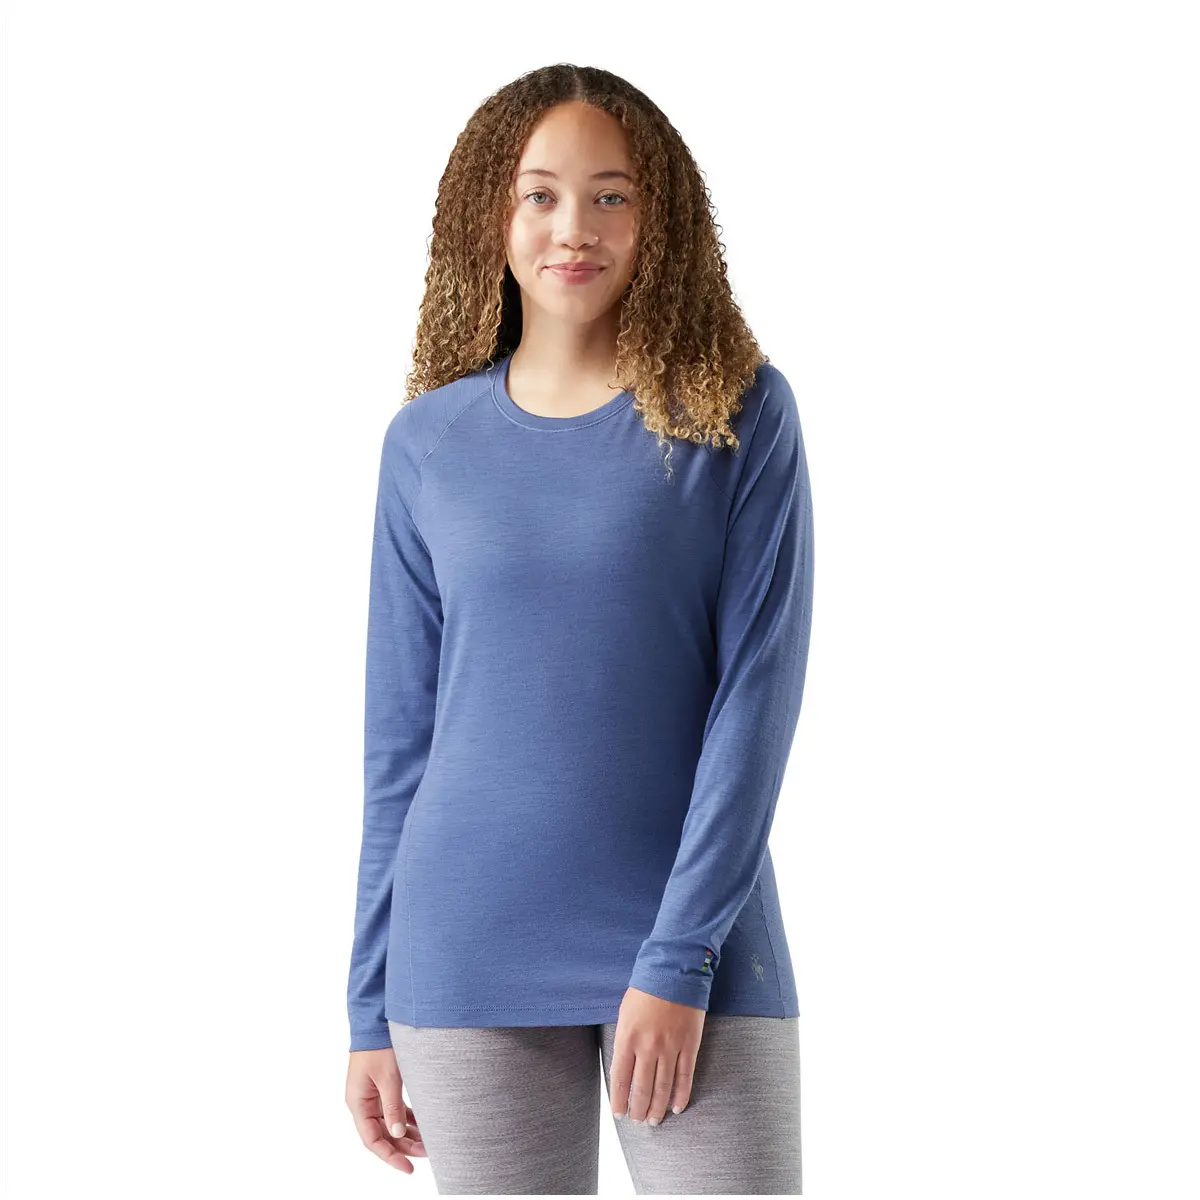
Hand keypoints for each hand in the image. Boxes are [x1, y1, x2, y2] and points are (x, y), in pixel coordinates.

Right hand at [346, 1049, 428, 1172]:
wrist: (375, 1020)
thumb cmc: (378, 1046)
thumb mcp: (388, 1077)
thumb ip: (392, 1107)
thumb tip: (398, 1134)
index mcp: (358, 1103)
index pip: (373, 1140)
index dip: (390, 1156)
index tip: (408, 1168)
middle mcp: (363, 1103)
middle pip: (383, 1134)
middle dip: (404, 1146)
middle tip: (427, 1153)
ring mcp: (372, 1095)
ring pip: (390, 1123)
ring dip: (407, 1133)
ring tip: (429, 1142)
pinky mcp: (382, 1087)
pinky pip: (394, 1110)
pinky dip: (407, 1118)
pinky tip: (423, 1123)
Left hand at [609, 986, 705, 1124]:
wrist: (675, 971)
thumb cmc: (645, 990)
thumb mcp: (625, 1012)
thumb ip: (624, 1040)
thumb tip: (623, 1067)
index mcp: (628, 1037)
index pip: (620, 1079)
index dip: (619, 1100)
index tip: (619, 1113)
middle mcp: (648, 1046)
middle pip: (642, 1088)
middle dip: (638, 1109)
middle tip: (638, 1121)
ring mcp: (670, 1047)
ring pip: (663, 1087)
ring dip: (657, 1108)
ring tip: (654, 1121)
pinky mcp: (690, 1045)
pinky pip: (685, 1076)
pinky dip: (681, 1095)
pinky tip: (676, 1107)